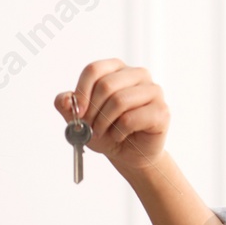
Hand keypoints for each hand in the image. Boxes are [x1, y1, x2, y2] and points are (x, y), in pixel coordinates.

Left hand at [55, 59, 168, 175]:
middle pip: (106, 85)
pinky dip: (119, 133)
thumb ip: (67, 107)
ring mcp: (153, 90)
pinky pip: (131, 119)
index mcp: (117, 69)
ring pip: (119, 101)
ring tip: (104, 133)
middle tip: (90, 128)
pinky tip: (121, 137)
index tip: (77, 113)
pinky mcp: (161, 110)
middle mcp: (137, 74)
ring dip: (104, 123)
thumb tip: (63, 99)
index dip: (81, 92)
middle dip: (93, 111)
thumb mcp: (80, 120)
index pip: (94, 69)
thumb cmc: (107, 132)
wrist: (128, 155)